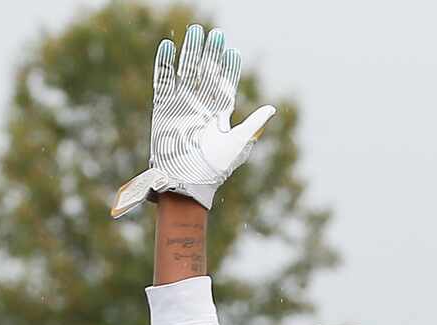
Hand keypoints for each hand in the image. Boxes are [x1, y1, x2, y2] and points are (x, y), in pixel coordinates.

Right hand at [112, 24, 274, 218]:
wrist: (187, 180)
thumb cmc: (215, 167)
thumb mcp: (238, 144)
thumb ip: (252, 125)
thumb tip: (272, 109)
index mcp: (220, 113)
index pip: (225, 83)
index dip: (229, 67)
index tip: (232, 50)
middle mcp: (202, 105)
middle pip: (207, 72)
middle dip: (211, 53)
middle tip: (216, 34)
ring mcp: (182, 104)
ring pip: (187, 70)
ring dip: (191, 51)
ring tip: (196, 32)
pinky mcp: (164, 106)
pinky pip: (163, 80)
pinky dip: (165, 63)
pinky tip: (170, 46)